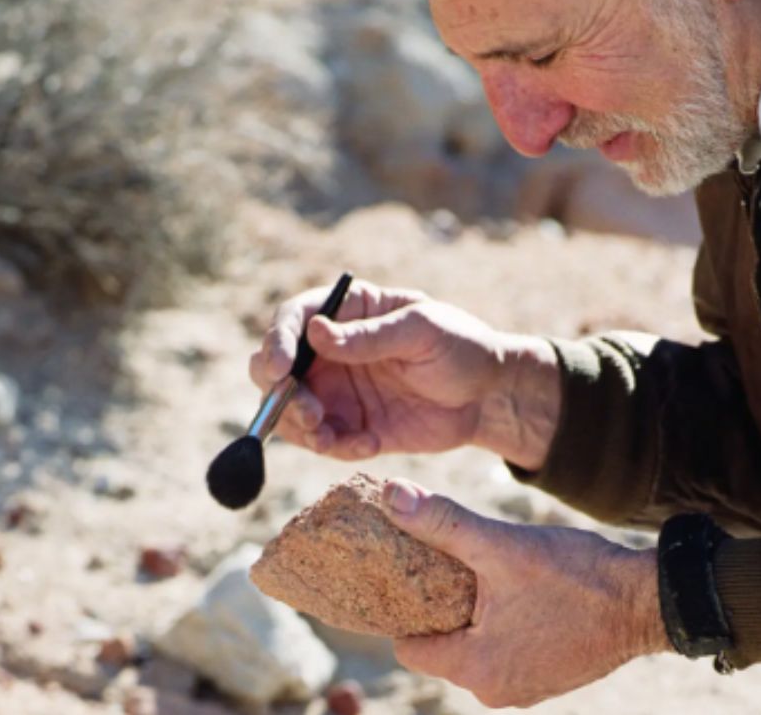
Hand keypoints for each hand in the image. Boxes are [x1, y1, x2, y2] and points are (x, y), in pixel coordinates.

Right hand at [248, 281, 559, 465]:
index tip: (280, 369)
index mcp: (346, 313)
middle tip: (310, 412)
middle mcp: (330, 352)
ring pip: (288, 411)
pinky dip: (334, 447)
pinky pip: (321, 441)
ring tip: (334, 439)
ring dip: (300, 428)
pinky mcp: (348, 427)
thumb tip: (315, 333)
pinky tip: (369, 444)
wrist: (488, 396)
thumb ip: (371, 336)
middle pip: (272, 367)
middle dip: (279, 393)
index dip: (277, 342)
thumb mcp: (422, 331)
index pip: (292, 319)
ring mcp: (336, 391)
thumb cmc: (460, 346)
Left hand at [382, 478, 669, 707]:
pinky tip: (511, 592)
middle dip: (439, 608)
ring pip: (474, 649)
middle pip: (441, 647)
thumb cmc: (577, 577)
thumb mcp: (501, 545)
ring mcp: (525, 688)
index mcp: (475, 668)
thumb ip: (442, 523)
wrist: (649, 601)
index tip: (409, 572)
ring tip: (479, 575)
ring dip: (473, 616)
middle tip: (442, 565)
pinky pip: (505, 652)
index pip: (409, 646)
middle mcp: (495, 690)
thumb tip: (393, 496)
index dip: (404, 607)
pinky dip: (501, 626)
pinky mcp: (549, 677)